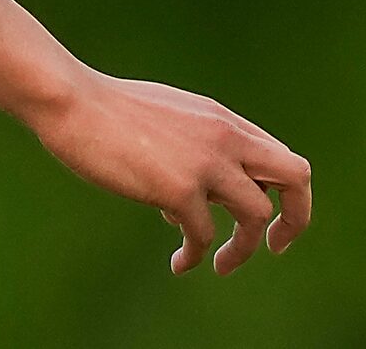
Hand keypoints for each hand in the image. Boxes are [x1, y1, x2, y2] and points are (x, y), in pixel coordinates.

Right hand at [26, 67, 311, 275]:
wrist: (70, 100)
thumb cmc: (101, 107)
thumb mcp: (164, 116)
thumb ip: (192, 146)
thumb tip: (195, 198)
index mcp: (220, 119)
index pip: (280, 157)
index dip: (283, 194)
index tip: (267, 219)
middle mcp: (224, 137)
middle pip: (295, 178)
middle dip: (295, 219)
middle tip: (274, 245)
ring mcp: (205, 162)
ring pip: (257, 216)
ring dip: (243, 249)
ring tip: (218, 265)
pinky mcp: (179, 188)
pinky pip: (204, 235)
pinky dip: (195, 255)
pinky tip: (179, 264)